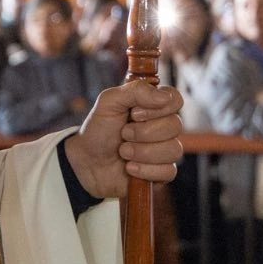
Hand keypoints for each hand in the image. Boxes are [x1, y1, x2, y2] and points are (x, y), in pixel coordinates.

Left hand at [62, 79, 183, 199]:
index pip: (175, 100)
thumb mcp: (109, 102)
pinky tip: (130, 168)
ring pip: (174, 150)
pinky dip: (145, 170)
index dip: (158, 108)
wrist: (87, 162)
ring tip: (123, 152)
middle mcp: (163, 126)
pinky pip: (168, 171)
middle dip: (143, 132)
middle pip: (175, 125)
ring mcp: (165, 150)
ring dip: (142, 152)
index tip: (134, 113)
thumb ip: (135, 91)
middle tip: (123, 134)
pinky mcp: (163, 172)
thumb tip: (164, 97)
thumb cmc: (98, 130)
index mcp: (153, 106)